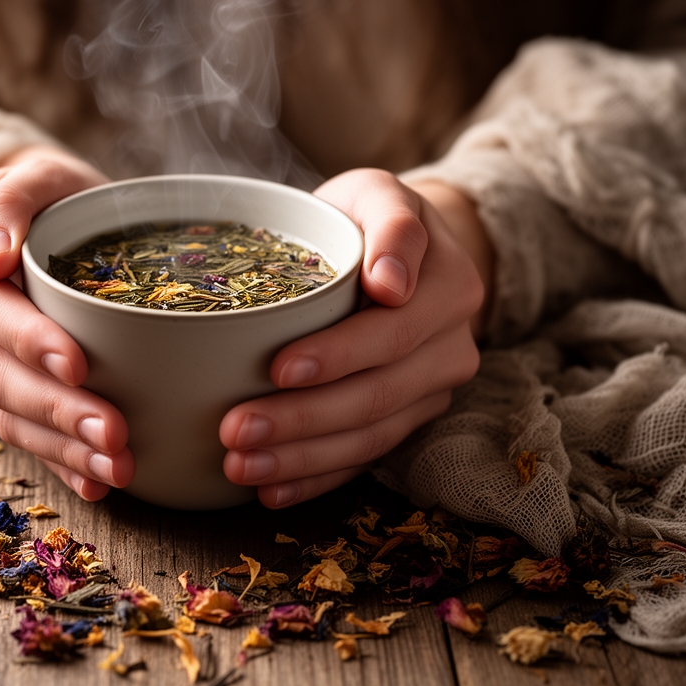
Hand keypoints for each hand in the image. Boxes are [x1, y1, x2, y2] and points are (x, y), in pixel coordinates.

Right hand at [0, 146, 134, 500]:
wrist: (42, 218)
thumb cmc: (50, 193)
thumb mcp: (36, 176)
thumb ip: (8, 203)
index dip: (29, 340)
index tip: (79, 365)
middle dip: (55, 409)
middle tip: (115, 434)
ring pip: (2, 411)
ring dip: (60, 445)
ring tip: (118, 466)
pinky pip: (14, 430)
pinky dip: (56, 459)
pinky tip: (94, 481)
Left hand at [219, 169, 490, 507]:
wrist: (399, 254)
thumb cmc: (370, 218)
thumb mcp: (379, 194)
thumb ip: (392, 224)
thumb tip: (392, 284)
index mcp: (448, 288)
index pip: (391, 331)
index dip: (336, 354)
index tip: (277, 367)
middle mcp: (450, 346)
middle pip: (376, 394)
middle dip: (302, 418)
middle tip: (235, 430)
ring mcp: (432, 390)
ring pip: (370, 435)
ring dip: (302, 458)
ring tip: (240, 466)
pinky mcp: (408, 419)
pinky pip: (366, 459)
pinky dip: (316, 478)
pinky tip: (270, 491)